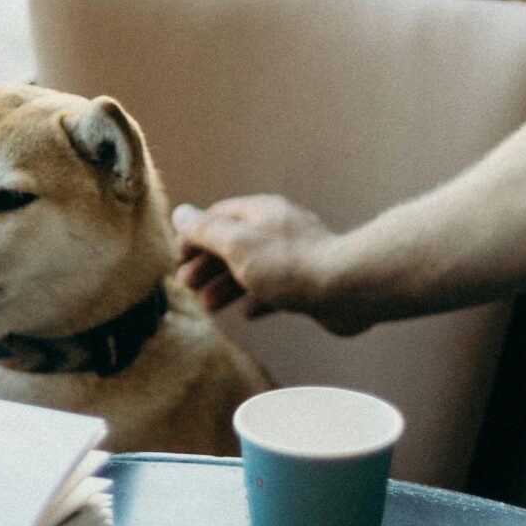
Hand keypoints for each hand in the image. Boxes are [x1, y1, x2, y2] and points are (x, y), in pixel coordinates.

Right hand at [172, 195, 366, 333]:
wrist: (346, 289)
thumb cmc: (289, 265)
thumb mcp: (236, 245)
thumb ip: (206, 230)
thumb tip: (180, 214)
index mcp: (261, 213)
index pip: (217, 217)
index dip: (194, 236)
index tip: (178, 259)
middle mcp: (278, 229)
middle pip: (233, 244)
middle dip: (207, 265)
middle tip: (187, 285)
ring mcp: (295, 256)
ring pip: (252, 268)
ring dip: (226, 285)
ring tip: (209, 305)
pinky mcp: (309, 282)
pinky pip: (275, 289)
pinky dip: (257, 299)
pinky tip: (247, 313)